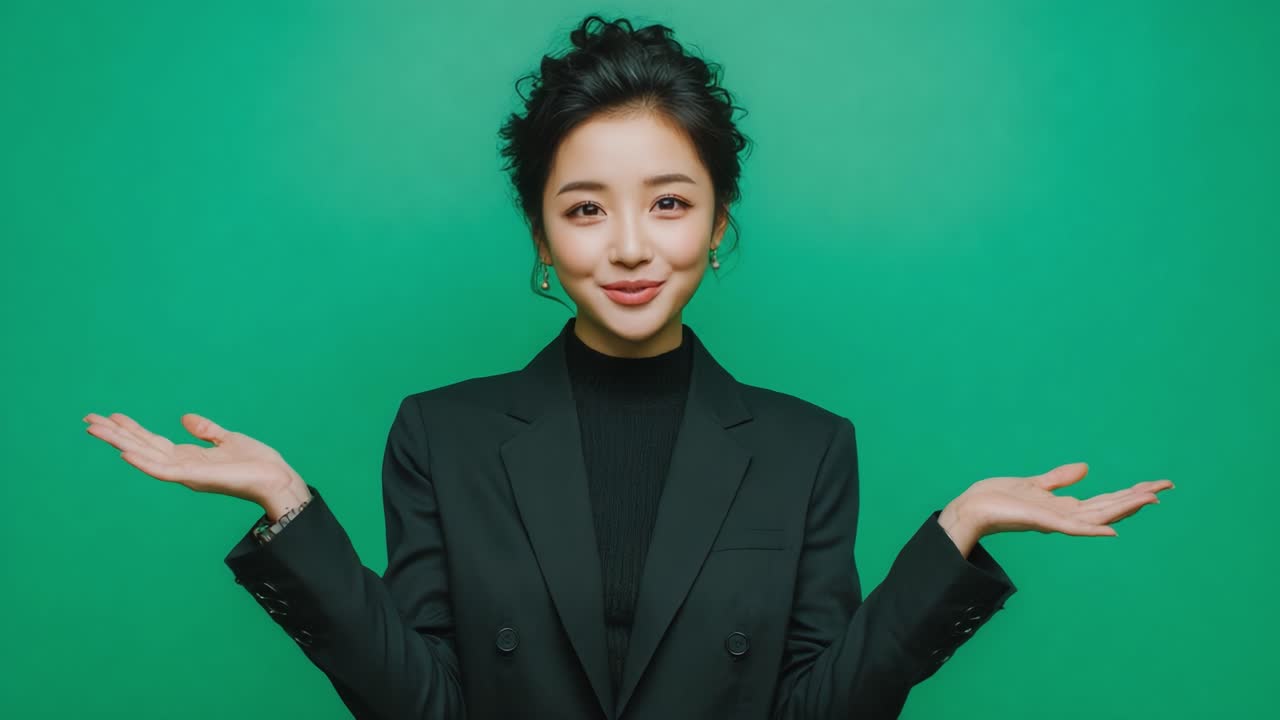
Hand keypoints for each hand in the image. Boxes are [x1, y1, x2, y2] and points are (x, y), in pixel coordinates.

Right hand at [83, 411, 310, 516]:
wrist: (276, 477)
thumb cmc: (256, 463)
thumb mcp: (227, 439)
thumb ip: (206, 430)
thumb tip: (185, 418)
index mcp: (188, 457)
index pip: (152, 442)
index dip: (131, 429)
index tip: (111, 416)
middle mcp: (181, 466)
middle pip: (141, 447)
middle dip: (115, 434)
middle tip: (89, 419)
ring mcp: (186, 473)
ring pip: (145, 456)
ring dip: (120, 443)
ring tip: (96, 429)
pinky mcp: (194, 478)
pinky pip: (163, 470)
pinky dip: (143, 462)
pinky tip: (125, 453)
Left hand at [938, 462, 1173, 555]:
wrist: (973, 507)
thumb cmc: (999, 498)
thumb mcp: (1035, 484)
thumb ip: (1060, 479)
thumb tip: (1086, 468)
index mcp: (1065, 507)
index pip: (1105, 500)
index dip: (1131, 493)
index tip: (1157, 485)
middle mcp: (1065, 516)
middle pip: (1109, 506)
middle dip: (1137, 497)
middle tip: (1166, 487)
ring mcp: (1056, 520)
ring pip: (1098, 514)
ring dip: (1124, 508)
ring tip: (1150, 499)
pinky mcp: (1042, 521)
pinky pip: (1071, 527)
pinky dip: (1092, 528)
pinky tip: (1111, 529)